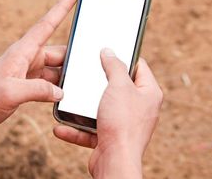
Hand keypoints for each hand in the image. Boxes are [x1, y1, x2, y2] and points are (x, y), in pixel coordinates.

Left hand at [0, 0, 78, 140]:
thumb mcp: (12, 93)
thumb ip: (39, 91)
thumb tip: (61, 92)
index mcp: (22, 52)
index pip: (48, 24)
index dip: (63, 6)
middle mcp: (26, 58)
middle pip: (58, 51)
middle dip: (74, 56)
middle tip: (91, 63)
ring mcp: (26, 71)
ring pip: (55, 68)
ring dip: (66, 76)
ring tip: (81, 84)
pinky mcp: (25, 85)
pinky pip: (48, 82)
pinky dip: (57, 88)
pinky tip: (65, 97)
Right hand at [53, 48, 162, 178]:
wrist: (115, 161)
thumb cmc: (122, 124)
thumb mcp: (119, 85)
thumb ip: (114, 66)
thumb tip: (109, 52)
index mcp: (149, 93)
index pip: (139, 66)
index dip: (124, 56)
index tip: (107, 50)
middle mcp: (140, 108)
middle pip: (118, 87)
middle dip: (99, 81)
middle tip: (85, 72)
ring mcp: (125, 124)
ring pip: (101, 108)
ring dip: (83, 107)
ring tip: (69, 98)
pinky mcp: (110, 139)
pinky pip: (90, 130)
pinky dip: (76, 128)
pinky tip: (61, 126)